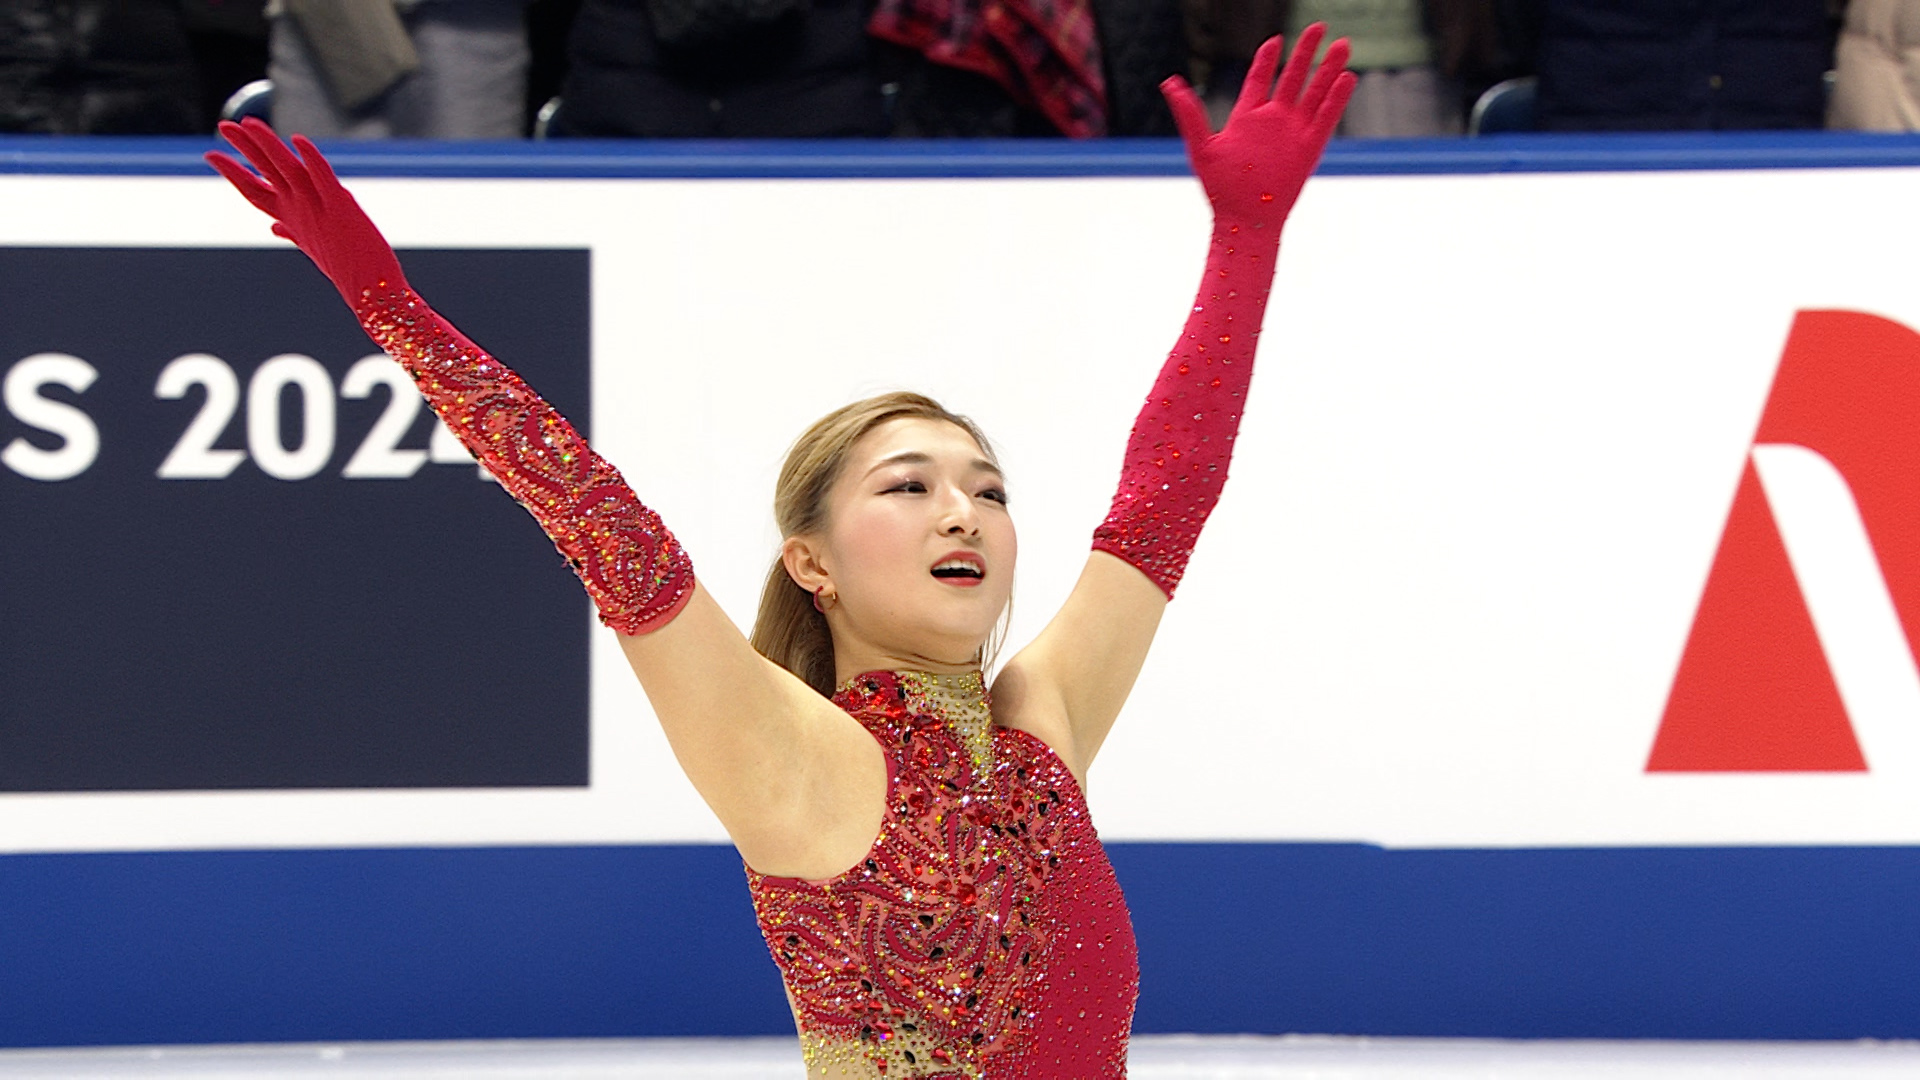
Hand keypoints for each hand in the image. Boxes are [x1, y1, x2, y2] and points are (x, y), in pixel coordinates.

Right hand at [205, 118, 406, 304]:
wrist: (371, 292)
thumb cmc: (346, 268)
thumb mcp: (312, 245)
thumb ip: (292, 230)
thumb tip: (275, 227)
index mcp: (289, 218)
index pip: (253, 191)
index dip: (232, 172)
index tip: (211, 154)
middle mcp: (297, 210)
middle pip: (263, 172)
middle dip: (243, 147)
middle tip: (224, 125)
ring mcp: (316, 207)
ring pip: (286, 168)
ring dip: (267, 145)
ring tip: (248, 123)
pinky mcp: (340, 205)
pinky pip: (322, 176)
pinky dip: (310, 158)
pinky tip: (297, 140)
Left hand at [1160, 24, 1355, 223]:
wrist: (1245, 219)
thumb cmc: (1220, 189)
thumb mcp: (1201, 146)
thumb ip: (1189, 113)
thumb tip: (1169, 83)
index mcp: (1247, 117)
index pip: (1260, 79)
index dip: (1267, 60)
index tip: (1275, 39)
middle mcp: (1273, 120)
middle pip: (1293, 78)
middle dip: (1306, 52)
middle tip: (1319, 26)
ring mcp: (1293, 132)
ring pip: (1315, 93)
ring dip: (1329, 69)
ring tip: (1343, 43)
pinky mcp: (1309, 148)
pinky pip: (1326, 119)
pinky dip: (1336, 99)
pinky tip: (1347, 78)